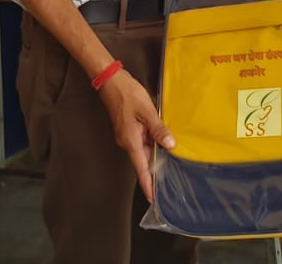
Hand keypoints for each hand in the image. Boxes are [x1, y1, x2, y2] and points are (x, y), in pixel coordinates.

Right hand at [95, 68, 174, 202]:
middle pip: (143, 162)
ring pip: (144, 151)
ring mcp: (128, 136)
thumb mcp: (147, 111)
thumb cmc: (128, 95)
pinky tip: (163, 144)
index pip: (141, 169)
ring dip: (155, 157)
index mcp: (131, 141)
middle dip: (155, 174)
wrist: (111, 81)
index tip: (153, 200)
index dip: (148, 184)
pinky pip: (143, 142)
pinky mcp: (130, 129)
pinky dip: (153, 145)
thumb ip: (158, 129)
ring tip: (170, 167)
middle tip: (168, 186)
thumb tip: (170, 145)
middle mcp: (128, 142)